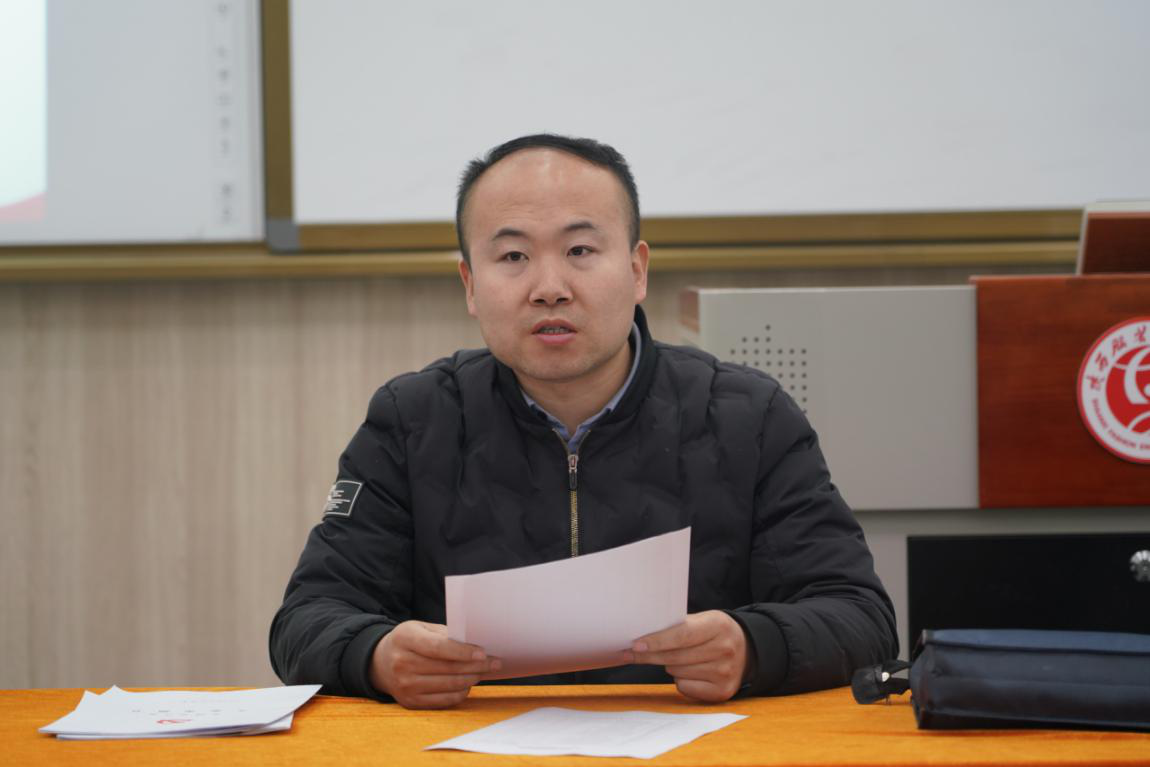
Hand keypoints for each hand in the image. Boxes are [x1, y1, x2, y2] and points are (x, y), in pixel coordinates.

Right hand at [369, 620, 499, 708]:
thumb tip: (474, 644)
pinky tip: (468, 683)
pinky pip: (444, 700)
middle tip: (494, 662)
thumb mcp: (421, 627)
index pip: (438, 647)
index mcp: (405, 639)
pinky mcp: (410, 702)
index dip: (462, 651)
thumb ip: (444, 634)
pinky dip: (460, 692)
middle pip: (447, 668)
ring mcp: (405, 686)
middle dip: (476, 666)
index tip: (483, 653)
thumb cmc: (408, 641)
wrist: (381, 662)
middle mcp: (402, 664)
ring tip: (484, 671)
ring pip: (449, 685)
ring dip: (472, 678)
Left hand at [624, 611, 748, 702]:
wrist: (746, 650)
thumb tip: (641, 638)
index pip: (681, 635)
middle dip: (650, 655)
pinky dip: (680, 680)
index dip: (657, 641)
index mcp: (718, 625)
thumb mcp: (703, 620)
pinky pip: (685, 687)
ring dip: (669, 666)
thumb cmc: (713, 633)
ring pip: (677, 672)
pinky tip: (689, 671)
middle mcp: (725, 649)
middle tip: (630, 653)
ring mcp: (725, 672)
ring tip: (677, 658)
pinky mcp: (723, 691)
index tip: (635, 645)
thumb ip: (678, 627)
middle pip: (675, 657)